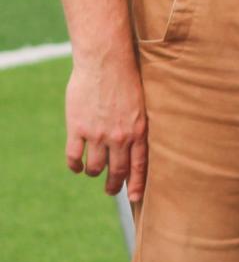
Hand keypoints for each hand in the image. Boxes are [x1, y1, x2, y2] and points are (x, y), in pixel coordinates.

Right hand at [66, 53, 146, 202]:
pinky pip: (74, 157)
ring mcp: (98, 134)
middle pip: (117, 171)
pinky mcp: (78, 129)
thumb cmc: (127, 79)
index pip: (140, 165)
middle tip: (111, 191)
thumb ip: (137, 125)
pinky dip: (74, 165)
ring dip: (93, 173)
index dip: (138, 184)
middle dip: (114, 185)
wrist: (106, 62)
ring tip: (93, 172)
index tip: (135, 199)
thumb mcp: (141, 105)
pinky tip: (76, 167)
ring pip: (95, 167)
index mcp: (139, 130)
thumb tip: (135, 144)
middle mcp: (120, 137)